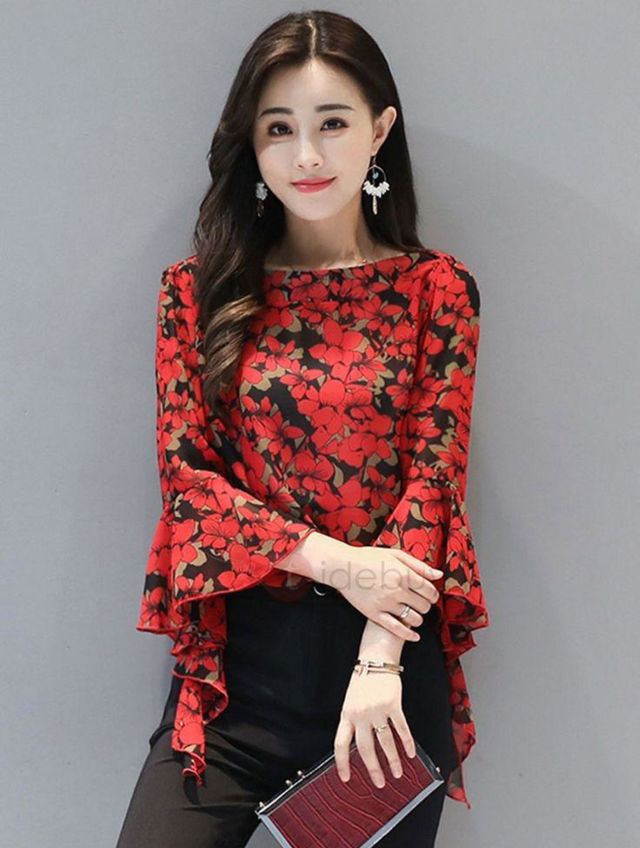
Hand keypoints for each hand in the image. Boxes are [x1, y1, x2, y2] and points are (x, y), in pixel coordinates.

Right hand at [278, 531, 442, 640]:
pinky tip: (414, 636)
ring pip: (414, 619)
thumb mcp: (395, 555)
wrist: (342, 567)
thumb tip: (439, 575)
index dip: (433, 594)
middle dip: (425, 605)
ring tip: (413, 613)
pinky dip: (409, 635)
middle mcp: (397, 590)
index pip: (429, 590)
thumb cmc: (369, 558)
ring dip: (418, 618)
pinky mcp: (375, 614)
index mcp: (403, 573)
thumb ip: (418, 565)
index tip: (430, 595)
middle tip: (420, 603)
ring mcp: (386, 603)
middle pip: (424, 605)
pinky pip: (398, 629)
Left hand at [334, 668, 415, 787]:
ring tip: (397, 774)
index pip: (340, 744)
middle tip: (379, 783)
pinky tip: (411, 753)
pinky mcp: (393, 704)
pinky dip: (407, 742)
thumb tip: (359, 745)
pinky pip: (401, 728)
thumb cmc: (362, 679)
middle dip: (372, 768)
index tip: (346, 779)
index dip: (342, 763)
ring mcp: (377, 710)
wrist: (375, 659)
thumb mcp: (351, 701)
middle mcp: (360, 715)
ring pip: (385, 742)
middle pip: (365, 748)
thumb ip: (353, 720)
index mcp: (346, 714)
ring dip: (392, 760)